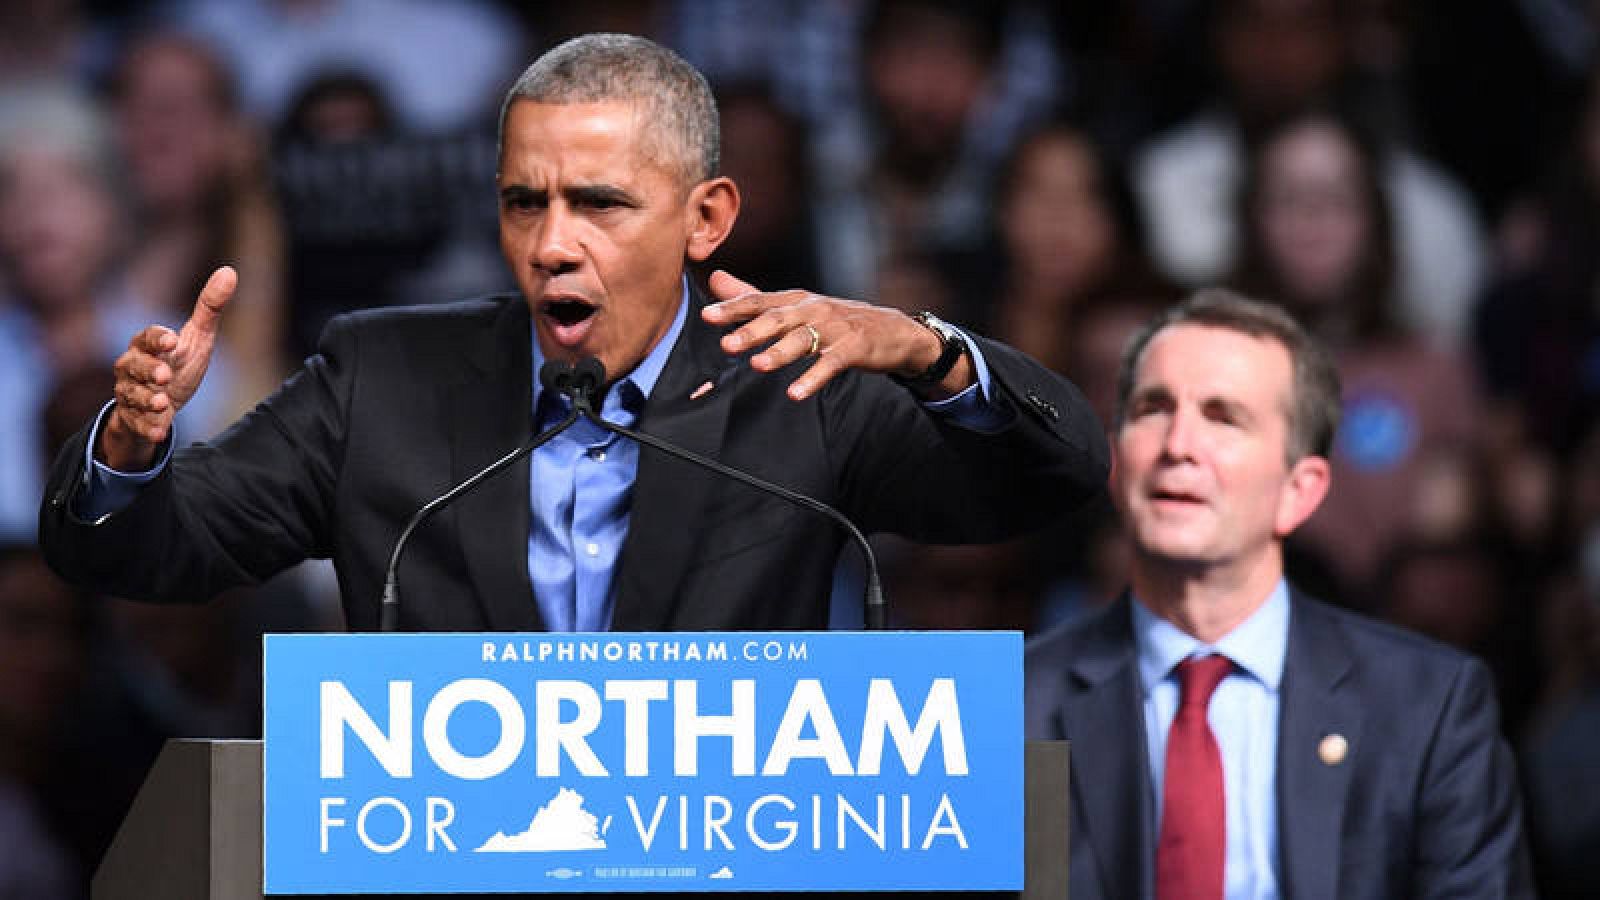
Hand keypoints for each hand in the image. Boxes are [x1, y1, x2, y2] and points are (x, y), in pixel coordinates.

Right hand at [99, 266, 236, 470]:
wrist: (162, 403)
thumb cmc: (178, 363)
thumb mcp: (197, 337)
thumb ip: (209, 308)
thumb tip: (229, 272)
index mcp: (147, 345)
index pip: (147, 337)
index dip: (157, 338)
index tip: (172, 340)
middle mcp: (131, 367)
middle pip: (133, 365)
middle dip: (147, 370)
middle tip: (163, 375)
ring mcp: (129, 393)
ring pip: (131, 395)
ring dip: (146, 399)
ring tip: (161, 402)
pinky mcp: (133, 419)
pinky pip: (136, 423)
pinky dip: (147, 428)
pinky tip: (160, 431)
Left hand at [702, 270, 972, 400]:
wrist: (892, 331)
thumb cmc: (836, 321)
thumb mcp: (795, 306)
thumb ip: (754, 297)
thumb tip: (715, 280)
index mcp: (795, 300)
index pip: (759, 301)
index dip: (732, 308)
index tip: (706, 316)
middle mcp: (812, 309)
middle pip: (778, 318)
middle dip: (751, 331)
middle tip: (727, 344)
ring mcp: (834, 328)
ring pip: (802, 340)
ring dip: (779, 353)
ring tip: (758, 365)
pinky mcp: (853, 348)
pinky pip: (830, 364)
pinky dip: (813, 378)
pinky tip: (795, 393)